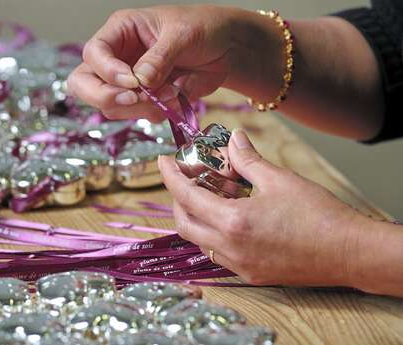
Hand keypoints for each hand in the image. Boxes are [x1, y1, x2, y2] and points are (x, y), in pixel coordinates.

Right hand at [67, 5, 283, 121]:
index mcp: (120, 32)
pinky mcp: (145, 101)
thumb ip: (158, 58)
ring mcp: (129, 83)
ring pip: (113, 107)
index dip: (106, 72)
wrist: (226, 49)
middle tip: (135, 99)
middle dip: (107, 97)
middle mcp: (117, 59)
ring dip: (141, 107)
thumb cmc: (202, 29)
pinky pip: (140, 116)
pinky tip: (177, 99)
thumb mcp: (182, 35)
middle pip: (84, 85)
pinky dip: (159, 113)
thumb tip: (139, 81)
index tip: (132, 83)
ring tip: (173, 92)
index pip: (93, 55)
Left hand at [158, 129, 365, 286]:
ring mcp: (239, 265)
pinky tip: (229, 216)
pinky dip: (214, 233)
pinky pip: (218, 253)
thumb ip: (248, 159)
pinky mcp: (251, 274)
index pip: (186, 196)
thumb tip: (233, 139)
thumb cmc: (317, 214)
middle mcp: (230, 248)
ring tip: (213, 194)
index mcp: (233, 222)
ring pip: (200, 240)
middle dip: (179, 198)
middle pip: (184, 223)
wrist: (348, 251)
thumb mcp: (279, 179)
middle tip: (188, 178)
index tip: (163, 161)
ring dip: (197, 216)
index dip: (171, 176)